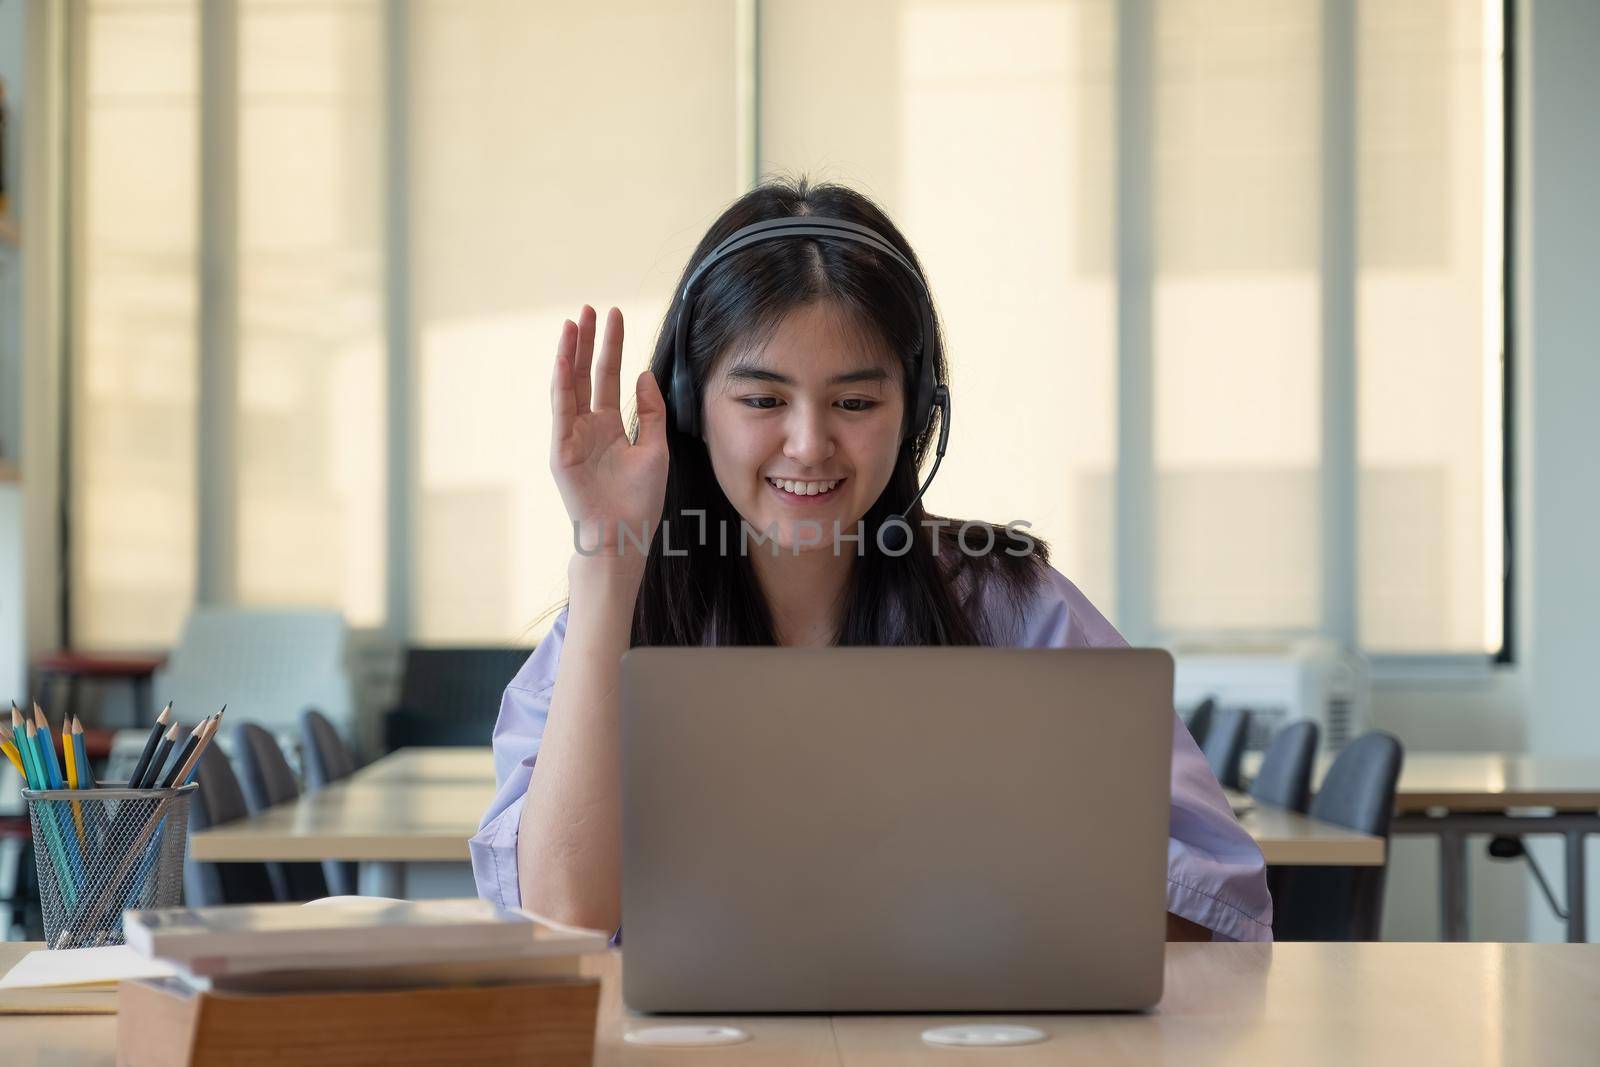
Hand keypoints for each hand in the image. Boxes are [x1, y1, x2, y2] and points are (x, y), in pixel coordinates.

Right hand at [550, 306, 669, 558]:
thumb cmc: (640, 500)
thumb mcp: (655, 448)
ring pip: (569, 386)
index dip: (611, 347)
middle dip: (588, 341)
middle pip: (585, 374)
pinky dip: (559, 382)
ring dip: (569, 353)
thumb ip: (651, 412)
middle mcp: (588, 427)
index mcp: (610, 427)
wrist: (624, 534)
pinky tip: (562, 357)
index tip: (615, 317)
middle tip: (590, 308)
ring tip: (573, 322)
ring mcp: (572, 436)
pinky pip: (560, 410)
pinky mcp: (561, 450)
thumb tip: (644, 375)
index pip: (609, 377)